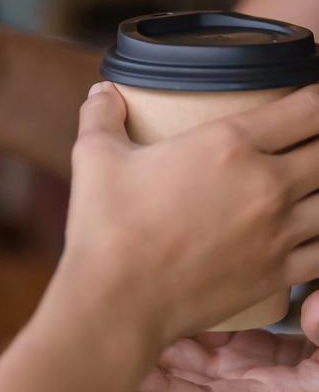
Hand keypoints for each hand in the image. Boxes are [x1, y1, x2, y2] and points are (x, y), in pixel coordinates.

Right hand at [46, 82, 318, 347]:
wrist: (118, 299)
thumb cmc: (108, 226)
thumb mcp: (94, 156)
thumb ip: (101, 115)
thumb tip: (101, 92)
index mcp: (228, 145)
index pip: (306, 108)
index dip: (317, 97)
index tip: (311, 97)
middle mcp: (266, 184)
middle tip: (307, 141)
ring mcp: (277, 232)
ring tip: (308, 185)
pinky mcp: (275, 273)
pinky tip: (311, 233)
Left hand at [137, 290, 318, 391]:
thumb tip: (310, 321)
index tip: (140, 381)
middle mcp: (267, 387)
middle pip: (197, 385)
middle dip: (155, 371)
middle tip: (112, 343)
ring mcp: (258, 366)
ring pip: (198, 362)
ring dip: (162, 347)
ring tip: (123, 323)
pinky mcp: (255, 347)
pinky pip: (211, 341)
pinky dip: (184, 329)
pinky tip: (156, 308)